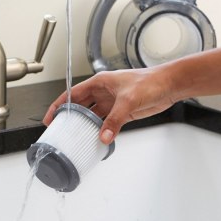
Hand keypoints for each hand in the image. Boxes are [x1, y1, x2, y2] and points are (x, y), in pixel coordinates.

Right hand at [43, 67, 175, 143]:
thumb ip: (115, 119)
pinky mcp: (121, 112)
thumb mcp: (128, 100)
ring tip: (75, 136)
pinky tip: (96, 138)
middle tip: (59, 129)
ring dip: (85, 125)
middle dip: (69, 117)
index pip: (72, 94)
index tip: (51, 116)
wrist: (169, 86)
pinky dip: (100, 131)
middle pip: (79, 106)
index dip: (60, 105)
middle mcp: (102, 93)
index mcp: (98, 83)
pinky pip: (105, 123)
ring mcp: (111, 103)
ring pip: (92, 116)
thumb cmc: (150, 82)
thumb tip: (103, 136)